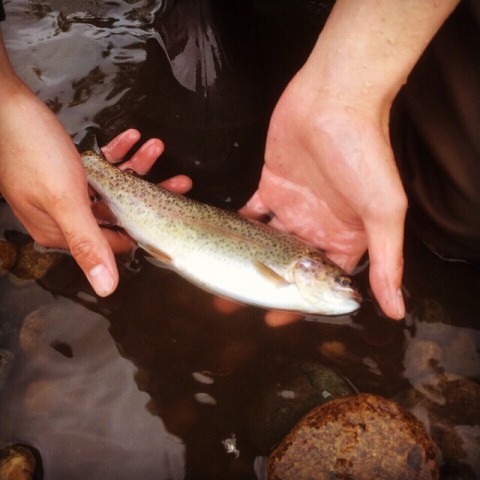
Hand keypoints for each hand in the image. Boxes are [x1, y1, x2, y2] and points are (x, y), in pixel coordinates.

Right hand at [0, 83, 189, 295]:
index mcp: (61, 232)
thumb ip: (88, 244)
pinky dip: (118, 153)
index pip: (112, 243)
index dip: (142, 229)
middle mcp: (64, 216)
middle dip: (149, 192)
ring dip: (137, 166)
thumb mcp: (64, 201)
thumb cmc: (31, 152)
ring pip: (113, 185)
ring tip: (156, 147)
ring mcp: (65, 191)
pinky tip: (133, 138)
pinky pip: (100, 165)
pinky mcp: (66, 168)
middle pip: (119, 211)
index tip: (170, 215)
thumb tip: (106, 289)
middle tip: (179, 181)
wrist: (3, 106)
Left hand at [241, 73, 406, 319]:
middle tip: (233, 305)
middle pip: (288, 267)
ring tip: (219, 283)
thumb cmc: (364, 151)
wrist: (335, 97)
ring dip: (245, 262)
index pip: (320, 282)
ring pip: (265, 244)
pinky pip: (250, 213)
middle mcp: (318, 226)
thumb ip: (387, 260)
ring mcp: (293, 206)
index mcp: (345, 237)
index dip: (298, 303)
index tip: (273, 318)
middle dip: (263, 287)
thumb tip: (396, 308)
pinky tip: (220, 243)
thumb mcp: (383, 210)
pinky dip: (236, 227)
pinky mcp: (271, 185)